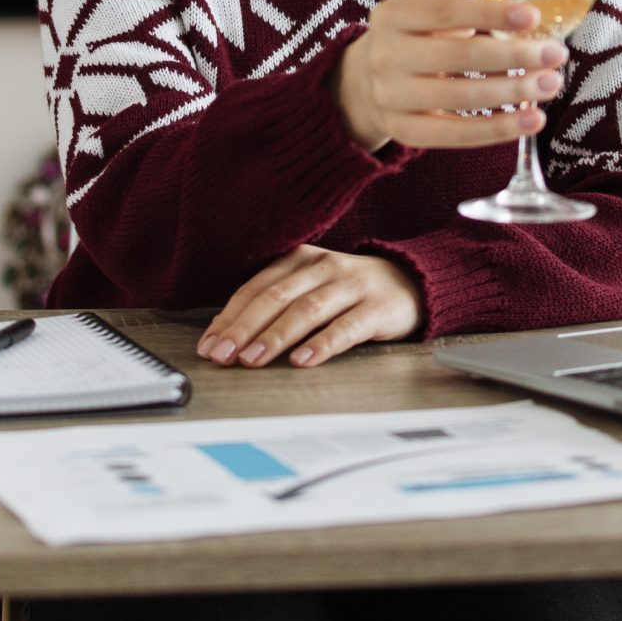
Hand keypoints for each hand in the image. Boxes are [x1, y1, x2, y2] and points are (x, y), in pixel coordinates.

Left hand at [196, 246, 422, 369]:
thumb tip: (226, 334)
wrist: (412, 282)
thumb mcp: (311, 286)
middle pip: (276, 297)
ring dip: (276, 336)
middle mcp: (323, 267)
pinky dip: (321, 344)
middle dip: (244, 328)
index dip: (230, 316)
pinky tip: (302, 361)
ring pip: (306, 310)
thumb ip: (275, 303)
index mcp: (300, 259)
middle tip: (222, 355)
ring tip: (252, 360)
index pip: (256, 288)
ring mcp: (352, 285)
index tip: (208, 344)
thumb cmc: (349, 291)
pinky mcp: (378, 308)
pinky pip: (346, 327)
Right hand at [332, 0, 566, 153]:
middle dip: (515, 55)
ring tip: (551, 86)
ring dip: (514, 92)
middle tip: (556, 55)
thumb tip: (527, 19)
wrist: (362, 85)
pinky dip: (499, 129)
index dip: (492, 14)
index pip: (447, 10)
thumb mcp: (423, 17)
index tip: (533, 16)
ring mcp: (391, 97)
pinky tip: (532, 120)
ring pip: (462, 97)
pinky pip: (457, 134)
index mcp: (393, 15)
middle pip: (459, 56)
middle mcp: (386, 55)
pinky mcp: (405, 132)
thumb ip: (464, 13)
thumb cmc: (412, 41)